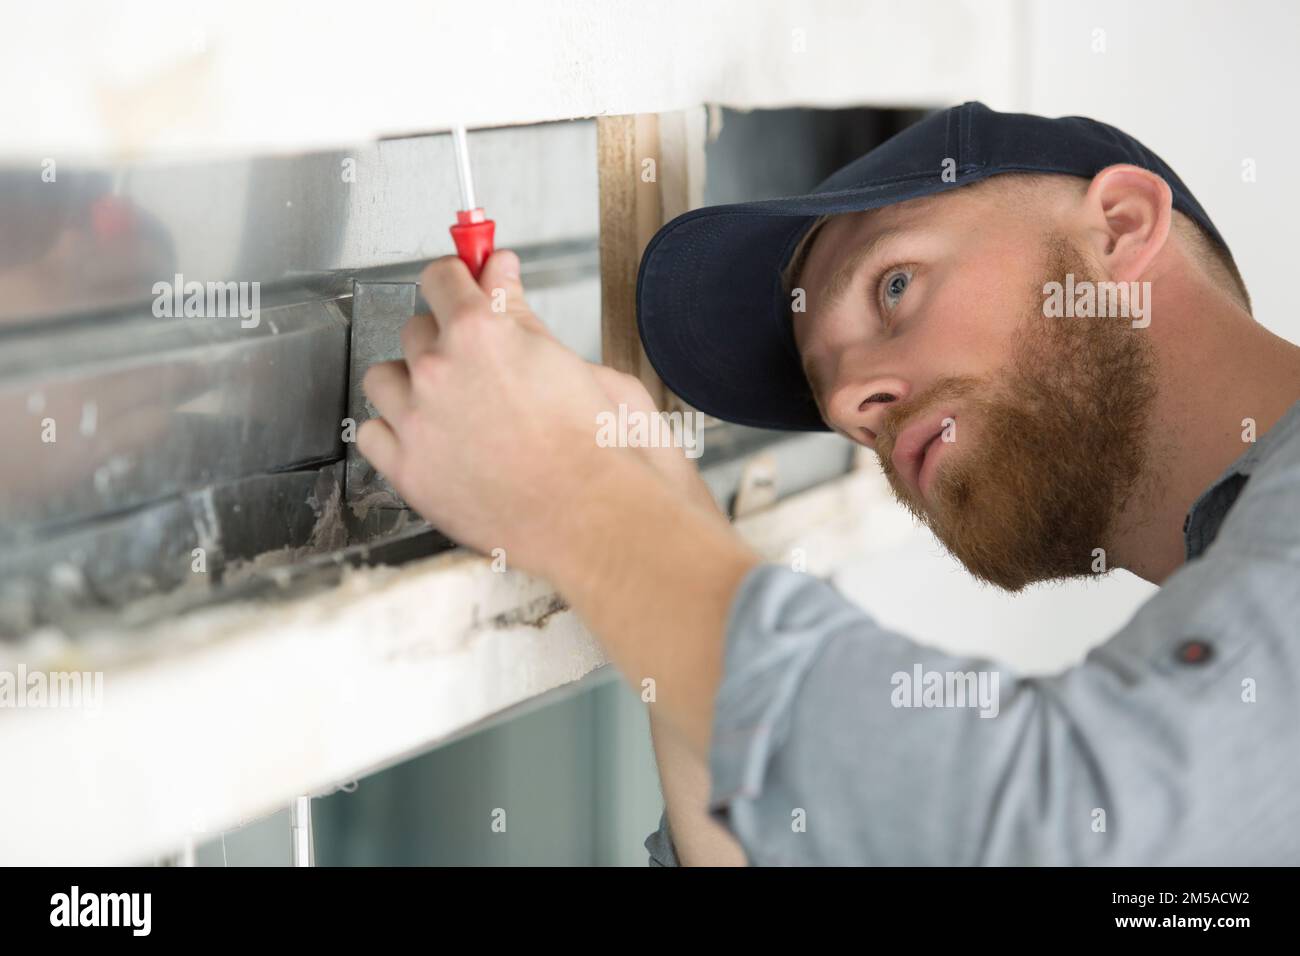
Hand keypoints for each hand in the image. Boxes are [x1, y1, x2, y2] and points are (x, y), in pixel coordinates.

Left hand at [358, 251, 646, 575]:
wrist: (594, 519)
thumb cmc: (598, 448)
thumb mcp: (573, 359)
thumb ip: (521, 311)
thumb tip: (498, 271)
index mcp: (481, 331)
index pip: (440, 277)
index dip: (456, 280)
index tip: (463, 286)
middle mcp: (438, 371)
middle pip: (415, 329)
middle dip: (446, 340)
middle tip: (482, 368)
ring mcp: (416, 422)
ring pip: (385, 378)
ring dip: (411, 385)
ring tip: (453, 408)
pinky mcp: (407, 470)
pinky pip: (372, 433)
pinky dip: (395, 432)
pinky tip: (430, 440)